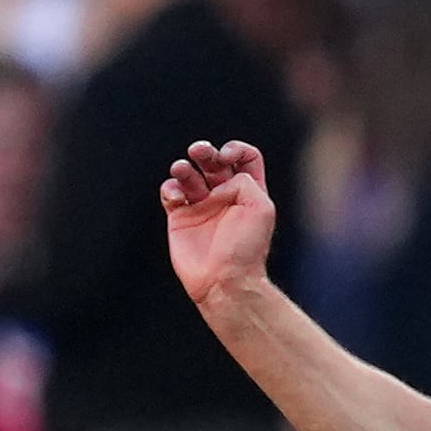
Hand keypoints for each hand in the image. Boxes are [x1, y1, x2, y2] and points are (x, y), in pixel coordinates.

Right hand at [160, 140, 278, 309]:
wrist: (224, 281)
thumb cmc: (246, 248)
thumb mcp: (260, 207)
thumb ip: (245, 180)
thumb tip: (220, 177)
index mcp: (249, 192)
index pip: (245, 158)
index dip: (236, 149)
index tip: (227, 157)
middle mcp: (225, 196)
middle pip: (212, 161)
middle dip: (204, 151)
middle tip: (199, 152)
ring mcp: (201, 206)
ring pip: (188, 173)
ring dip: (183, 167)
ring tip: (182, 171)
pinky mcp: (180, 216)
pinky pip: (170, 191)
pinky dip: (170, 188)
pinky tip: (177, 198)